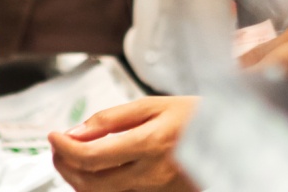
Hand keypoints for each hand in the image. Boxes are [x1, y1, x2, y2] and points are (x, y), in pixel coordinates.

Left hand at [47, 96, 199, 191]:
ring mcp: (155, 191)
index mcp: (149, 144)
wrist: (233, 139)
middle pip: (91, 182)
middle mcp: (151, 175)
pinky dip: (97, 186)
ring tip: (70, 157)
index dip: (63, 148)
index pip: (91, 156)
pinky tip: (94, 171)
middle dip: (64, 165)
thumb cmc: (196, 117)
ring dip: (77, 178)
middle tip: (57, 147)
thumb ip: (112, 118)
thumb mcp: (154, 105)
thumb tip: (78, 129)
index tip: (53, 135)